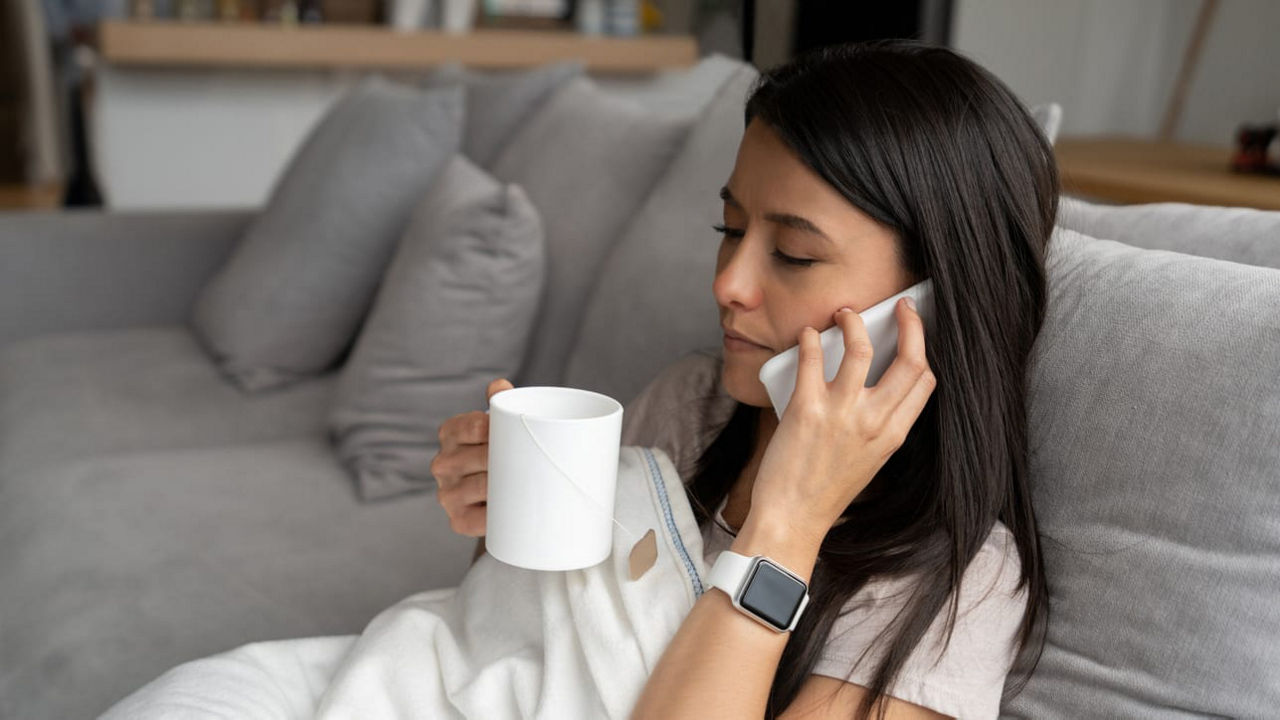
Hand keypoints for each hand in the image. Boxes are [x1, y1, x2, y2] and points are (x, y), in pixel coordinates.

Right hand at [429, 378, 513, 537]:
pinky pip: (476, 519)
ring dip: (503, 486)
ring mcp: (447, 493)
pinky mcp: (457, 519)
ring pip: (478, 487)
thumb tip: (499, 385)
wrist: (499, 495)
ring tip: (527, 483)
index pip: (471, 427)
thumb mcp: (500, 426)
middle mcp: (442, 463)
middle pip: (478, 458)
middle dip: (505, 459)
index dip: (492, 430)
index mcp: (450, 433)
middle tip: (533, 460)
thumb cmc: (501, 452)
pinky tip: (510, 512)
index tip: (515, 433)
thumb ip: (500, 405)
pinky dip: (495, 517)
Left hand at [749, 298, 935, 543]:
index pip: (925, 380)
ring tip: (843, 314)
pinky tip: (806, 334)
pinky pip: (811, 359)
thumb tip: (874, 384)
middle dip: (909, 323)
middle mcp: (874, 421)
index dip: (923, 348)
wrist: (792, 519)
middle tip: (899, 307)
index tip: (914, 329)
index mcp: (893, 435)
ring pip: (861, 347)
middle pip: (910, 359)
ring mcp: (842, 414)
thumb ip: (878, 424)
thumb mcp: (869, 459)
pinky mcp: (806, 410)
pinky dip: (808, 339)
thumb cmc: (825, 492)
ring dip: (853, 321)